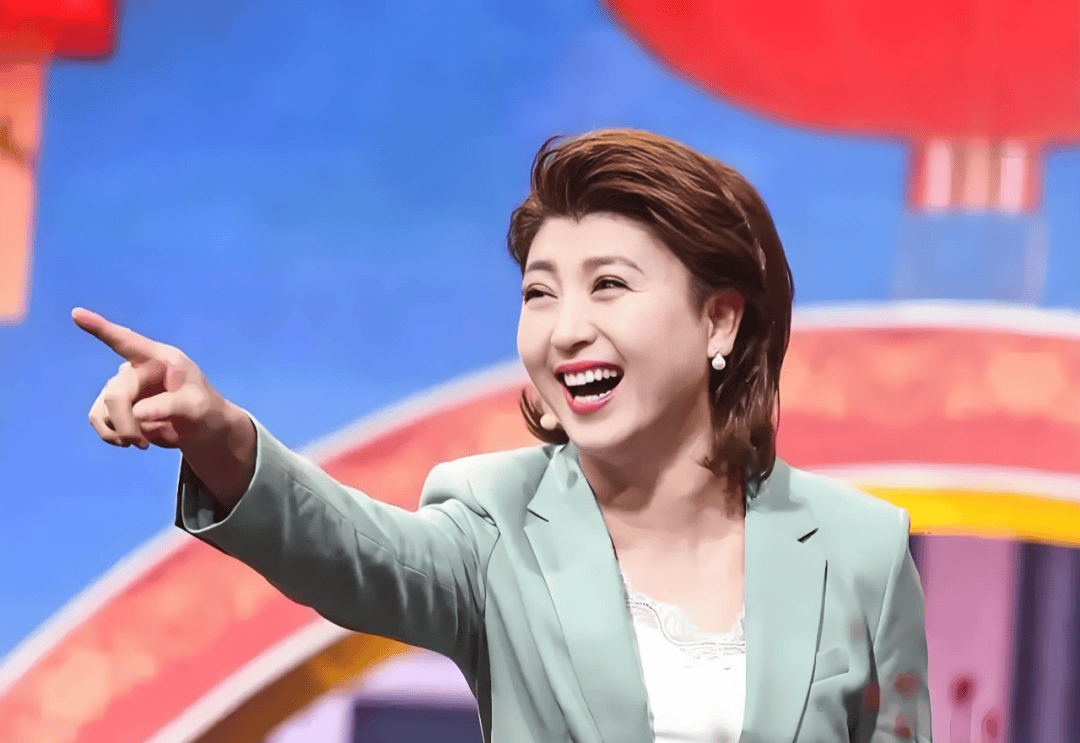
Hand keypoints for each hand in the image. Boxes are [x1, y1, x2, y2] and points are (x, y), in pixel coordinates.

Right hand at [73, 307, 230, 450]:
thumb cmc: (204, 409)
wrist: (199, 428)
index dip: (101, 328)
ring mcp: (123, 387)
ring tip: (142, 443)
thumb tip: (138, 413)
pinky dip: (112, 435)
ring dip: (119, 432)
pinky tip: (131, 440)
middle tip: (141, 444)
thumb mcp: (198, 406)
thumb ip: (172, 405)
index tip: (76, 313)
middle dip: (125, 424)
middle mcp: (136, 369)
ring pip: (103, 411)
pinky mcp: (114, 405)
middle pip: (115, 395)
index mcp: (160, 359)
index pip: (127, 341)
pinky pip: (100, 420)